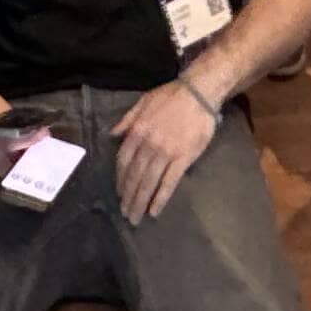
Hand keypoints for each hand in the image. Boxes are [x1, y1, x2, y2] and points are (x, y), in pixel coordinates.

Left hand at [112, 78, 221, 219]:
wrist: (198, 93)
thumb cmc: (171, 96)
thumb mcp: (143, 101)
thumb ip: (127, 119)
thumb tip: (112, 134)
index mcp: (137, 131)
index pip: (124, 161)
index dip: (120, 179)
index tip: (119, 192)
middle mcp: (148, 144)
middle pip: (134, 175)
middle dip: (128, 196)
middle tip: (125, 212)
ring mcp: (165, 153)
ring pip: (148, 182)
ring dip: (140, 201)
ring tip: (135, 217)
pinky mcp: (182, 158)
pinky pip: (169, 182)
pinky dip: (160, 198)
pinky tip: (155, 210)